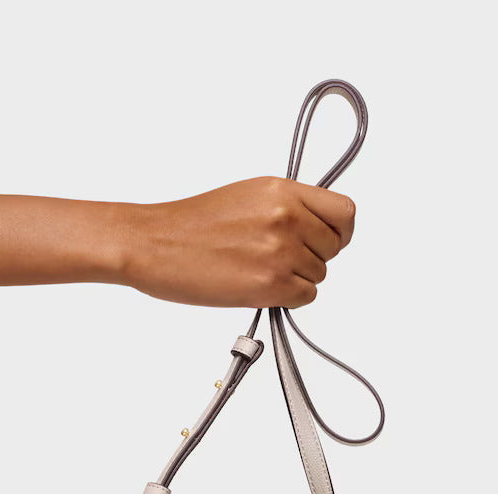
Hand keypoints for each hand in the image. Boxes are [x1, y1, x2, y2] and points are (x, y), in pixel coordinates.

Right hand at [121, 176, 355, 308]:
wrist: (153, 244)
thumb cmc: (191, 224)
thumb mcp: (248, 196)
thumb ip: (287, 207)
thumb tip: (317, 229)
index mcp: (282, 191)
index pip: (344, 212)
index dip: (339, 232)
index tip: (329, 240)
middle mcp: (287, 217)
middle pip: (333, 249)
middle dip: (312, 257)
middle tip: (278, 259)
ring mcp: (281, 251)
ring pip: (318, 275)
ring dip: (295, 279)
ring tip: (257, 270)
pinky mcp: (270, 284)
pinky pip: (304, 298)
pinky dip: (286, 298)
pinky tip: (257, 287)